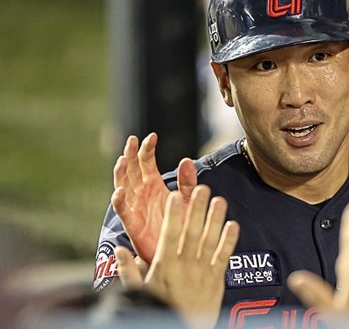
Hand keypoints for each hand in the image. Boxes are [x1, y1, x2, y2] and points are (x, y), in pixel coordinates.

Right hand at [111, 133, 196, 263]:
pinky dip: (119, 200)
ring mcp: (135, 207)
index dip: (147, 149)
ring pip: (123, 185)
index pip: (146, 162)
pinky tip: (120, 191)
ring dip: (121, 173)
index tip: (152, 136)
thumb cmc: (183, 226)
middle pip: (131, 169)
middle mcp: (142, 193)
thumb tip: (187, 161)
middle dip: (130, 154)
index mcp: (154, 185)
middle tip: (131, 140)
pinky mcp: (132, 223)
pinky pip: (123, 210)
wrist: (180, 253)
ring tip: (123, 160)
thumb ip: (187, 182)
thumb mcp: (187, 201)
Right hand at [115, 186, 239, 328]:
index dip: (173, 214)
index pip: (169, 234)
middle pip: (192, 232)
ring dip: (216, 219)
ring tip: (220, 200)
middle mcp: (185, 265)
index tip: (175, 196)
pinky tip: (234, 225)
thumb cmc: (161, 309)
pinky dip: (229, 240)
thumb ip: (129, 270)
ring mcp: (203, 271)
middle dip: (198, 209)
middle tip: (202, 188)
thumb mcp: (140, 292)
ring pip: (210, 240)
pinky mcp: (217, 279)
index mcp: (165, 266)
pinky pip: (224, 257)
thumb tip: (119, 250)